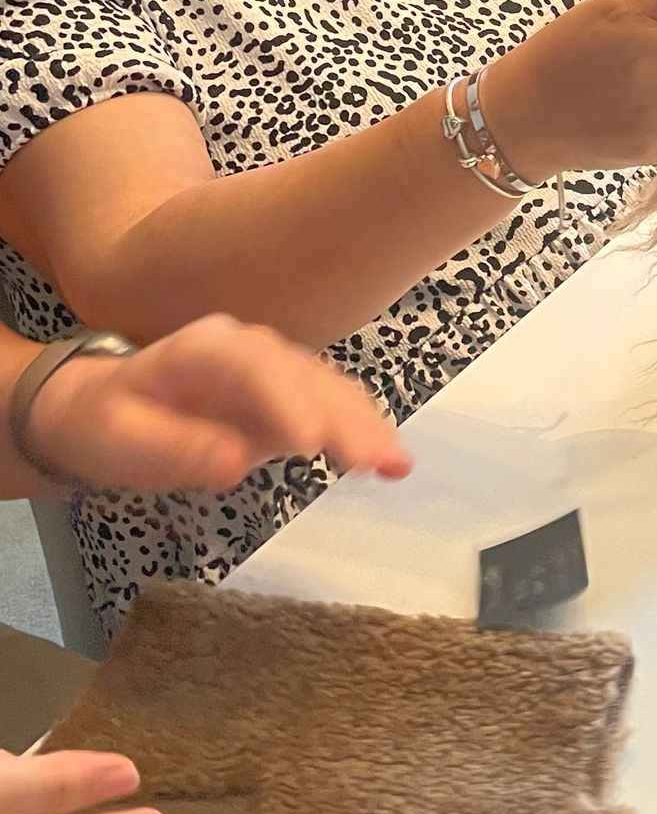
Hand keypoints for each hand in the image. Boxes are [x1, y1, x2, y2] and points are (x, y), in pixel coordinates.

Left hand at [22, 316, 413, 493]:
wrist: (102, 405)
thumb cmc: (106, 421)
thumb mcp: (118, 440)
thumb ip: (173, 449)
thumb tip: (234, 463)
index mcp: (204, 349)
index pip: (252, 366)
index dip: (285, 399)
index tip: (310, 442)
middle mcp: (251, 348)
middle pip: (305, 375)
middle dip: (344, 416)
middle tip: (374, 460)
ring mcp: (276, 370)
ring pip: (330, 390)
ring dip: (365, 425)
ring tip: (396, 465)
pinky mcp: (291, 398)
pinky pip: (334, 408)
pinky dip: (363, 431)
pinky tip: (390, 462)